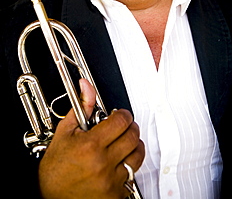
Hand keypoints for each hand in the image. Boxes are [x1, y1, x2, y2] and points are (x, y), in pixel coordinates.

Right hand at [38, 79, 144, 198]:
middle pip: (132, 136)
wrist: (50, 197)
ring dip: (133, 146)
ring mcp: (111, 180)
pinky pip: (133, 175)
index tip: (119, 115)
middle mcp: (103, 163)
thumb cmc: (55, 168)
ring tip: (123, 144)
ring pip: (137, 155)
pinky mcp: (116, 194)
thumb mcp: (65, 132)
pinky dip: (128, 167)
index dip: (122, 114)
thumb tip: (86, 87)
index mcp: (90, 145)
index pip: (120, 121)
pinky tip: (117, 164)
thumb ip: (81, 107)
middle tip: (122, 127)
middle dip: (129, 127)